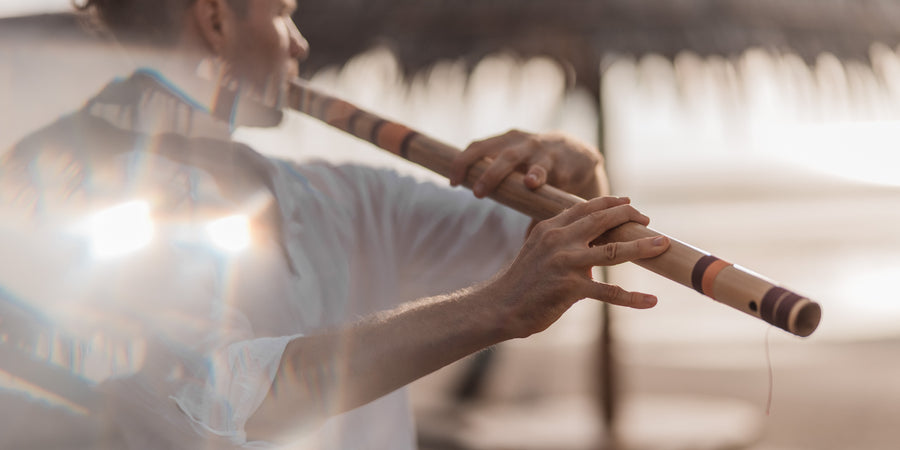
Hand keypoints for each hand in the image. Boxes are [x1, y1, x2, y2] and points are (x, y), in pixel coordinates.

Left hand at [449, 129, 607, 199]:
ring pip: (524, 161)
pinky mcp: (562, 164)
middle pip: (500, 154)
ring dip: (518, 173)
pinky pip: (551, 171)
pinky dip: (540, 176)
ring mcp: (542, 152)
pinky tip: (534, 184)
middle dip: (488, 173)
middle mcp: (522, 143)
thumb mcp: (514, 162)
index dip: (463, 162)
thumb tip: (468, 191)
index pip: (478, 147)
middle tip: (477, 193)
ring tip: (524, 184)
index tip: (453, 182)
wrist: (578, 154)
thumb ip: (495, 175)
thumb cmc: (535, 163)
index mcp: (505, 141)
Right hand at [484, 196, 668, 338]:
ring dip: (642, 247)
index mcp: (550, 227)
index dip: (611, 204)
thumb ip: (561, 242)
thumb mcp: (537, 250)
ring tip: (662, 244)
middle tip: (648, 221)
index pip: (586, 208)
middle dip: (629, 217)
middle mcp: (559, 240)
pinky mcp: (570, 288)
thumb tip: (591, 251)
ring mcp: (566, 263)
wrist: (500, 306)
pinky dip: (633, 298)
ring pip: (613, 251)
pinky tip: (651, 300)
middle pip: (603, 221)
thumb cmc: (521, 281)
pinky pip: (609, 293)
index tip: (629, 204)